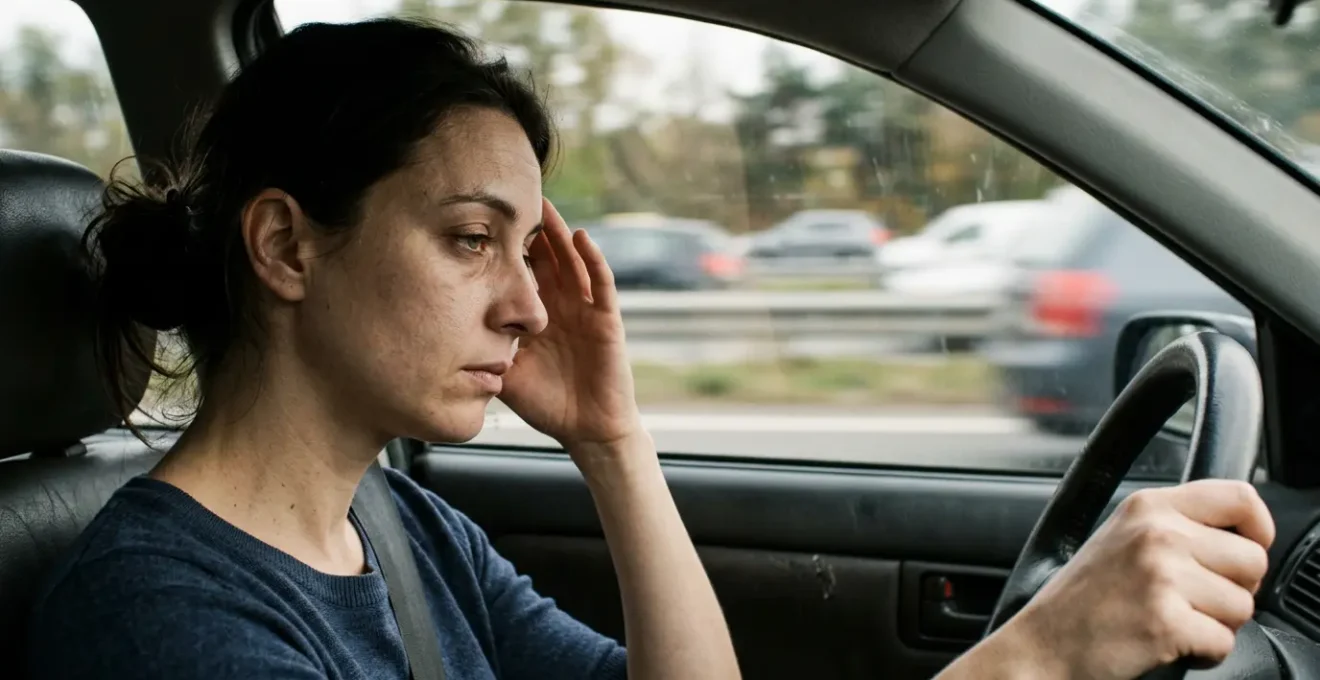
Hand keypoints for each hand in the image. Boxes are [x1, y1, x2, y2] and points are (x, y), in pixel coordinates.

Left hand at [498, 198, 644, 459]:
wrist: (586, 430)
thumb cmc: (547, 404)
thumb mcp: (505, 374)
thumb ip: (483, 353)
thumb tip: (443, 339)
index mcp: (536, 314)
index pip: (519, 272)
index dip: (505, 248)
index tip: (482, 222)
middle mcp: (561, 305)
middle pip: (545, 257)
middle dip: (530, 229)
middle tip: (512, 198)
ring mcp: (584, 309)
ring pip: (572, 261)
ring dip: (559, 234)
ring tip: (545, 206)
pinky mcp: (606, 320)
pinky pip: (601, 284)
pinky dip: (593, 259)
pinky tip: (580, 237)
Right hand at [1004, 480, 1273, 679]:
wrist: (1041, 645)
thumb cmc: (1081, 600)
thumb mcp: (1121, 536)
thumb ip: (1174, 524)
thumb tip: (1240, 537)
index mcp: (1148, 505)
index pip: (1240, 498)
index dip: (1258, 529)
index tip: (1247, 549)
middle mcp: (1157, 533)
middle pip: (1252, 559)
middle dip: (1235, 589)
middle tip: (1195, 600)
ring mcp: (1162, 576)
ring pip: (1243, 605)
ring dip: (1217, 624)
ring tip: (1174, 621)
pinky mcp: (1166, 621)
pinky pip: (1224, 642)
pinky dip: (1203, 653)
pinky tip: (1168, 643)